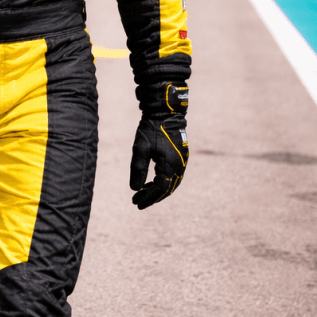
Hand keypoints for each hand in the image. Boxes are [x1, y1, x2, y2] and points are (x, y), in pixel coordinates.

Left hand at [129, 85, 188, 209]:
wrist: (166, 112)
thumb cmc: (151, 129)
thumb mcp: (140, 149)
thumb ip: (138, 169)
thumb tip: (134, 189)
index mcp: (170, 165)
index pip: (160, 189)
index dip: (149, 199)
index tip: (137, 204)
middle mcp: (179, 165)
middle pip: (167, 189)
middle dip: (152, 197)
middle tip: (137, 202)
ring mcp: (182, 161)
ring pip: (171, 183)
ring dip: (156, 190)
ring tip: (141, 193)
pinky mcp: (180, 156)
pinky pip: (173, 175)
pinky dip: (162, 181)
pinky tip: (150, 182)